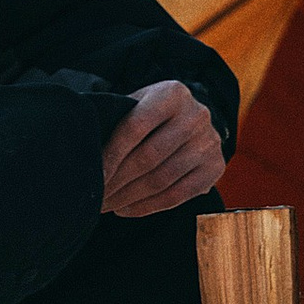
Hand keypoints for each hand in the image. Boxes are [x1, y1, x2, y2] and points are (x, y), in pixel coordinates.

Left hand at [102, 79, 226, 218]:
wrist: (190, 120)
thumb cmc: (151, 115)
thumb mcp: (136, 105)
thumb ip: (117, 121)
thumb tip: (87, 154)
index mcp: (173, 93)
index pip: (136, 126)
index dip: (112, 154)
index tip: (93, 175)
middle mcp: (196, 115)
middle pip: (150, 156)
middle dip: (118, 181)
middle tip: (96, 196)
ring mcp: (210, 142)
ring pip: (163, 179)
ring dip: (130, 197)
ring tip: (108, 204)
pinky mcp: (216, 167)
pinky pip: (178, 195)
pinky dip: (148, 207)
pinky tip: (126, 210)